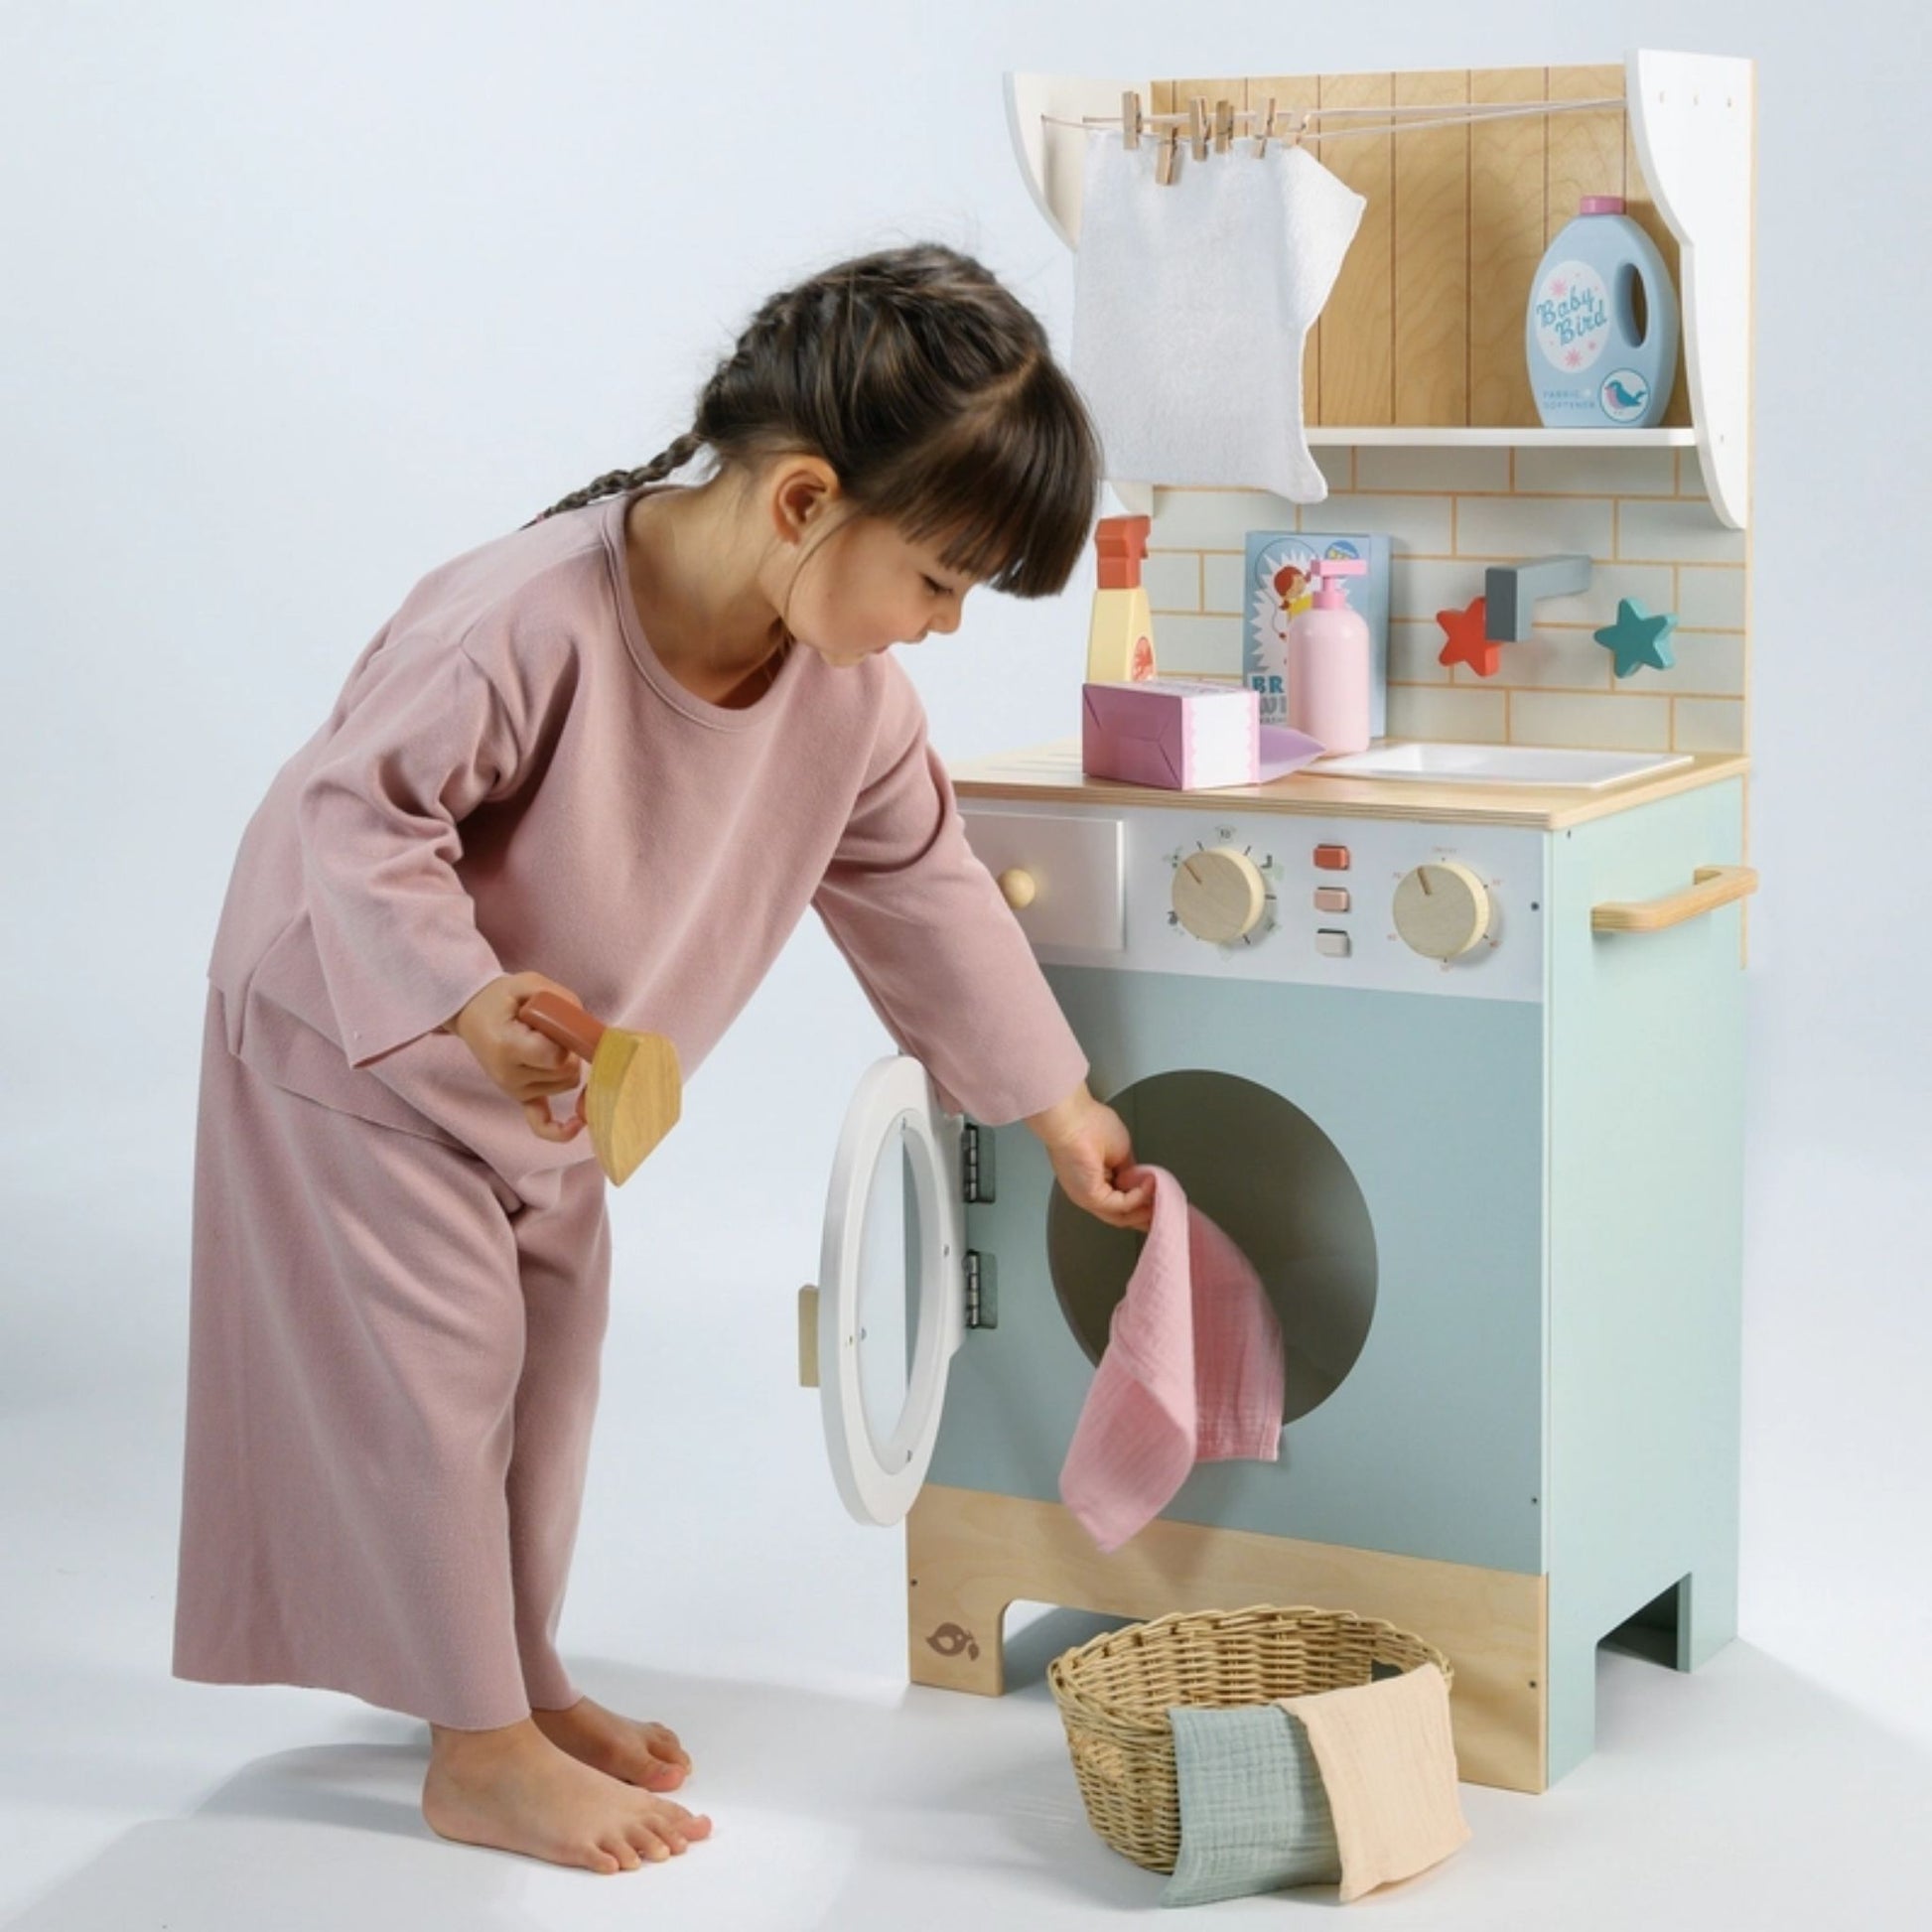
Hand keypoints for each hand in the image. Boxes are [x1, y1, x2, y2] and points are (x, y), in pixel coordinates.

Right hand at [442, 971, 589, 1144]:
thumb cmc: (501, 997)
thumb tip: (589, 1029)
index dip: (568, 1040)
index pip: (557, 1057)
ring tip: (545, 1043)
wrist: (471, 1012)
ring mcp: (513, 1090)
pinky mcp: (519, 1096)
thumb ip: (562, 1001)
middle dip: (570, 1050)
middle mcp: (509, 1075)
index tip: (556, 1023)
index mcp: (508, 1047)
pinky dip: (558, 1129)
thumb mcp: (530, 983)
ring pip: (564, 1085)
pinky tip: (576, 1125)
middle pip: (566, 1073)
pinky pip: (540, 1122)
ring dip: (566, 1065)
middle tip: (551, 1029)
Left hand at [1024, 1083, 1154, 1231]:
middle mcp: (1087, 1193)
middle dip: (1145, 1216)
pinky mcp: (1091, 1196)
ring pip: (1121, 1216)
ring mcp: (1087, 1197)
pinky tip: (1150, 1184)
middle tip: (1165, 1213)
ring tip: (1163, 1202)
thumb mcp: (1121, 1151)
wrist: (1072, 1118)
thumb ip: (1130, 1170)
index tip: (1159, 1203)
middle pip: (1120, 1216)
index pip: (1118, 1203)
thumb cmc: (1089, 1124)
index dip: (1140, 1205)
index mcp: (1092, 1181)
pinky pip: (1121, 1205)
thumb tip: (1140, 1180)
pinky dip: (1140, 1197)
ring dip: (1145, 1211)